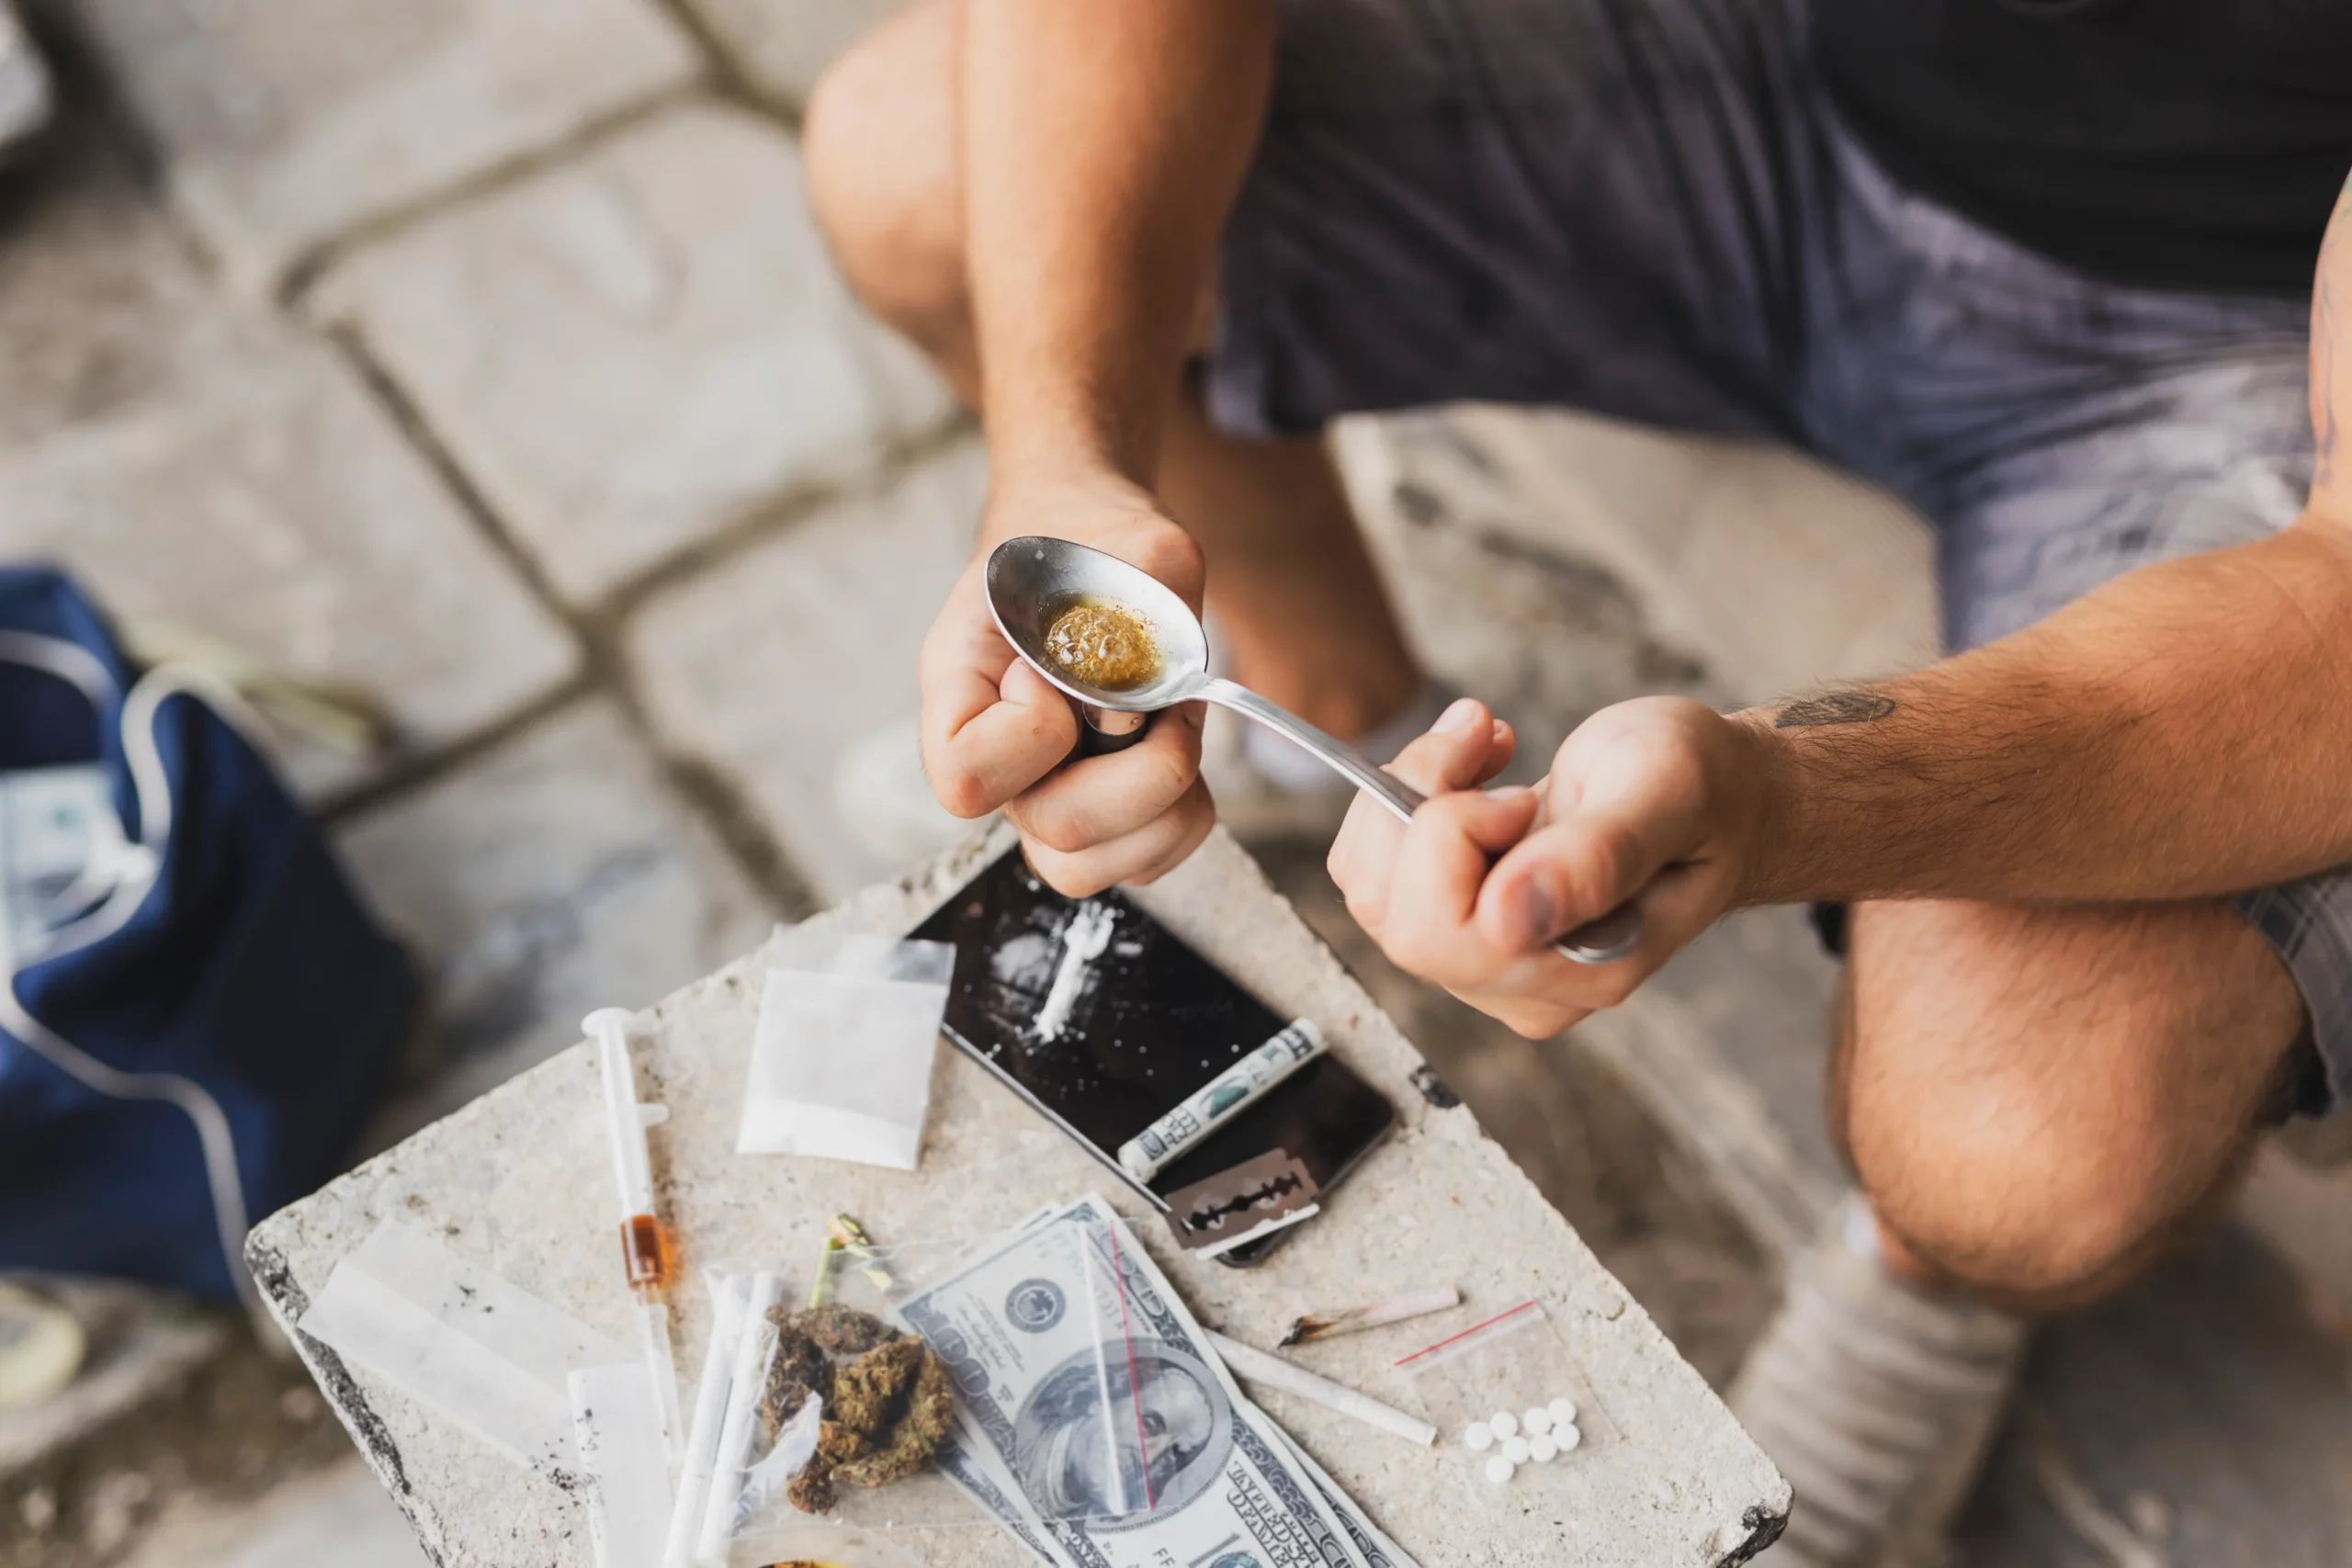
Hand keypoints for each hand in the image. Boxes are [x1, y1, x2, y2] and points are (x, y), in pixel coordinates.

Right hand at [919, 468, 1214, 894]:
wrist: (1082, 545)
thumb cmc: (1085, 542)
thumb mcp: (1128, 538)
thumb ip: (1144, 586)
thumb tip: (1152, 667)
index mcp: (960, 682)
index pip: (965, 770)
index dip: (1033, 735)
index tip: (1060, 672)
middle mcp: (991, 756)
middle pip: (1051, 829)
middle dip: (1137, 773)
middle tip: (1156, 701)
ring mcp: (1037, 794)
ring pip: (1088, 869)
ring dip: (1162, 809)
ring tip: (1174, 729)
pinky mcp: (1092, 817)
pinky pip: (1137, 864)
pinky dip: (1182, 822)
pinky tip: (1180, 753)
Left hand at [1327, 695, 1770, 1036]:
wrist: (1711, 797)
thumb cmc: (1703, 792)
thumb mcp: (1666, 794)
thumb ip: (1597, 857)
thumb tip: (1508, 922)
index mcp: (1582, 970)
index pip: (1446, 932)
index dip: (1455, 840)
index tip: (1518, 793)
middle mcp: (1524, 986)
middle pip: (1397, 918)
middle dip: (1423, 804)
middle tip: (1490, 743)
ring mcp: (1485, 963)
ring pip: (1373, 891)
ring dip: (1408, 792)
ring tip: (1484, 743)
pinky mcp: (1457, 925)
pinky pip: (1375, 873)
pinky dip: (1402, 800)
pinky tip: (1472, 770)